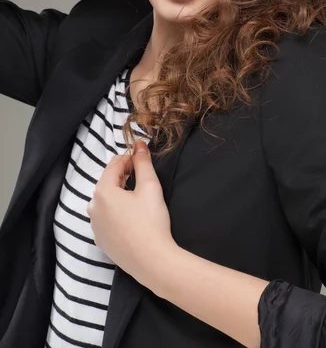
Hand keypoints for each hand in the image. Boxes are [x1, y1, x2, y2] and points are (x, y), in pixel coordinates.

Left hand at [87, 141, 176, 289]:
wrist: (151, 261)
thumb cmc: (151, 221)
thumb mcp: (150, 186)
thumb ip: (143, 163)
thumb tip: (140, 144)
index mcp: (102, 191)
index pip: (115, 165)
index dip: (130, 159)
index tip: (144, 160)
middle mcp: (92, 207)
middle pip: (108, 182)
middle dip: (125, 176)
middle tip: (144, 178)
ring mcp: (94, 225)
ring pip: (106, 201)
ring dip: (120, 194)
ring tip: (139, 198)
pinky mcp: (101, 240)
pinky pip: (107, 218)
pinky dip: (117, 212)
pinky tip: (133, 217)